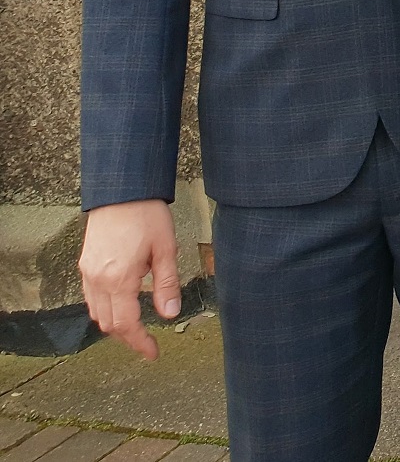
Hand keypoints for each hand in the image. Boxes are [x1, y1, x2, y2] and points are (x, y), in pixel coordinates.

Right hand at [79, 200, 180, 359]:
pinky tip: (121, 305)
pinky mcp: (85, 265)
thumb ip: (167, 284)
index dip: (139, 342)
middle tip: (147, 343)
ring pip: (96, 313)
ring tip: (137, 328)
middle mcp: (98, 279)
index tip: (152, 353)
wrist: (122, 191)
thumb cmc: (147, 215)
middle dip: (128, 337)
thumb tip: (170, 314)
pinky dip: (105, 309)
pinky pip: (91, 298)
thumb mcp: (166, 249)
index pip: (125, 324)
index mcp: (119, 279)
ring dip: (114, 325)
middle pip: (107, 324)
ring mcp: (88, 272)